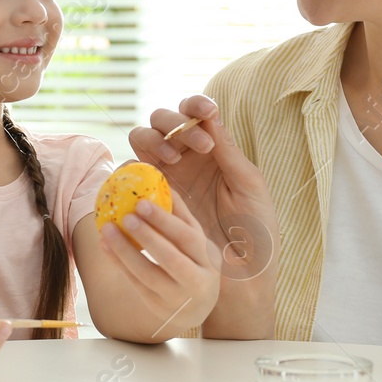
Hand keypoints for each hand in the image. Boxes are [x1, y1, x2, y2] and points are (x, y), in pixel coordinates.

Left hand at [96, 188, 221, 338]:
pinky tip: (105, 245)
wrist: (195, 309)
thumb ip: (180, 213)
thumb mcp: (195, 241)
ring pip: (148, 275)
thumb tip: (157, 177)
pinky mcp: (157, 307)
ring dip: (124, 251)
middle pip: (170, 258)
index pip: (188, 237)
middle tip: (125, 215)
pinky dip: (119, 263)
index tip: (142, 203)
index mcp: (208, 258)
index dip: (165, 221)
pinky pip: (135, 284)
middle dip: (146, 236)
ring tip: (107, 229)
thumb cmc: (193, 262)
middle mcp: (197, 281)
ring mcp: (176, 298)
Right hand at [127, 95, 277, 285]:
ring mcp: (163, 177)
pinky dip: (129, 172)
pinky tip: (149, 179)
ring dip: (153, 141)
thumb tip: (212, 115)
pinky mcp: (146, 200)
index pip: (195, 113)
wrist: (241, 276)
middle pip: (162, 121)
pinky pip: (127, 178)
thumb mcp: (249, 187)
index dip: (195, 105)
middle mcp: (183, 158)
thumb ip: (230, 152)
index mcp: (210, 149)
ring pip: (141, 140)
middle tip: (199, 146)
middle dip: (175, 125)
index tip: (207, 111)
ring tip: (172, 160)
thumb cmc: (254, 230)